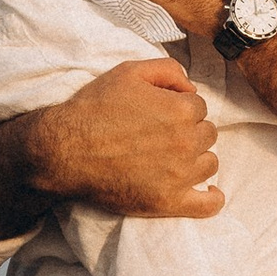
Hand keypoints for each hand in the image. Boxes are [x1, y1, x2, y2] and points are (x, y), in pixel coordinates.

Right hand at [0, 57, 224, 242]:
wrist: (64, 150)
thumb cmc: (94, 108)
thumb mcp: (128, 72)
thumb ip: (168, 70)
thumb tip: (192, 86)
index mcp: (181, 110)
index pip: (199, 106)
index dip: (179, 108)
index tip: (159, 114)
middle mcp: (186, 142)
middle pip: (207, 134)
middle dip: (188, 131)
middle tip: (159, 135)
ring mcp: (179, 175)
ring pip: (208, 164)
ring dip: (195, 159)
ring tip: (170, 158)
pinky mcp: (168, 202)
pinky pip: (208, 205)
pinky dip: (212, 198)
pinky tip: (208, 192)